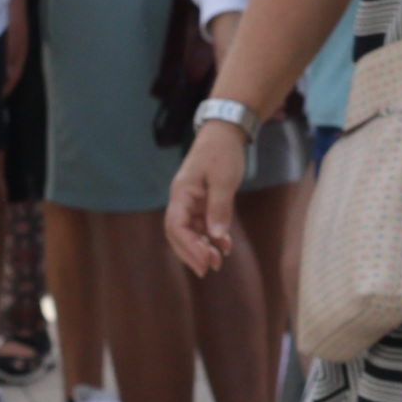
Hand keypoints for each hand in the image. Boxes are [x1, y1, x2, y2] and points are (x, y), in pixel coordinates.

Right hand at [167, 118, 241, 272]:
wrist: (226, 132)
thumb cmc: (223, 152)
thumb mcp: (223, 180)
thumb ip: (219, 208)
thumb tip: (216, 237)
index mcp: (182, 193)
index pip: (176, 226)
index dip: (188, 247)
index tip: (205, 262)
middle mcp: (182, 199)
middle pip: (178, 233)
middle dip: (191, 253)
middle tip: (209, 270)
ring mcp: (191, 201)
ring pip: (190, 231)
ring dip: (201, 248)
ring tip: (218, 262)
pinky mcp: (202, 201)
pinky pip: (202, 224)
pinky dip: (211, 237)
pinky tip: (224, 248)